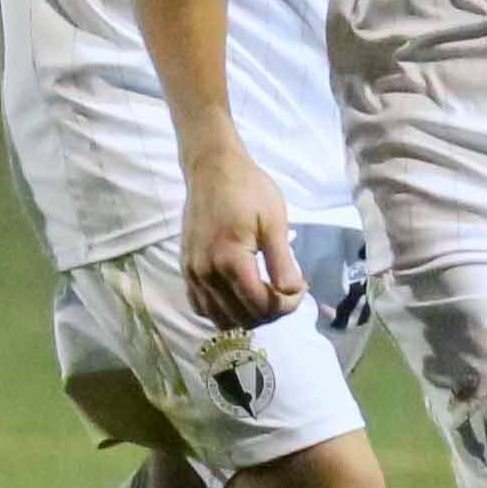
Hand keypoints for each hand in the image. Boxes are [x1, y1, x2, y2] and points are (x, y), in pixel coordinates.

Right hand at [179, 142, 303, 327]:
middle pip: (242, 317)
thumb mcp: (274, 223)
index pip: (260, 305)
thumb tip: (293, 292)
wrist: (212, 170)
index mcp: (230, 261)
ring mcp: (193, 273)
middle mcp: (207, 273)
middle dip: (270, 312)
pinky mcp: (186, 269)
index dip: (286, 306)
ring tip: (266, 297)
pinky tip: (239, 296)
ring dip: (247, 316)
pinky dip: (222, 310)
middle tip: (287, 293)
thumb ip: (282, 262)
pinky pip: (201, 306)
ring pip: (220, 318)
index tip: (300, 289)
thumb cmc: (248, 190)